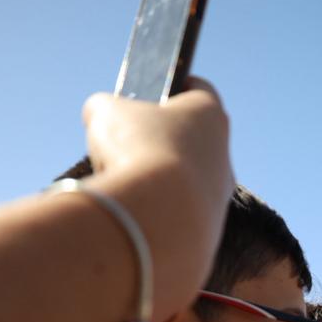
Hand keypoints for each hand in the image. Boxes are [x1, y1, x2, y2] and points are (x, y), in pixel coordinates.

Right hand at [83, 81, 232, 321]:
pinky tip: (134, 218)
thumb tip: (99, 115)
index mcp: (209, 114)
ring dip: (159, 184)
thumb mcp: (106, 113)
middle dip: (161, 142)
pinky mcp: (209, 233)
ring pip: (186, 184)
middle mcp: (223, 155)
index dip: (172, 88)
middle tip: (128, 145)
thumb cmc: (136, 152)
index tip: (152, 94)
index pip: (197, 89)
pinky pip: (179, 220)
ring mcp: (219, 197)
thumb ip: (104, 107)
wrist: (156, 221)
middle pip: (191, 140)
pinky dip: (158, 217)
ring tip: (124, 188)